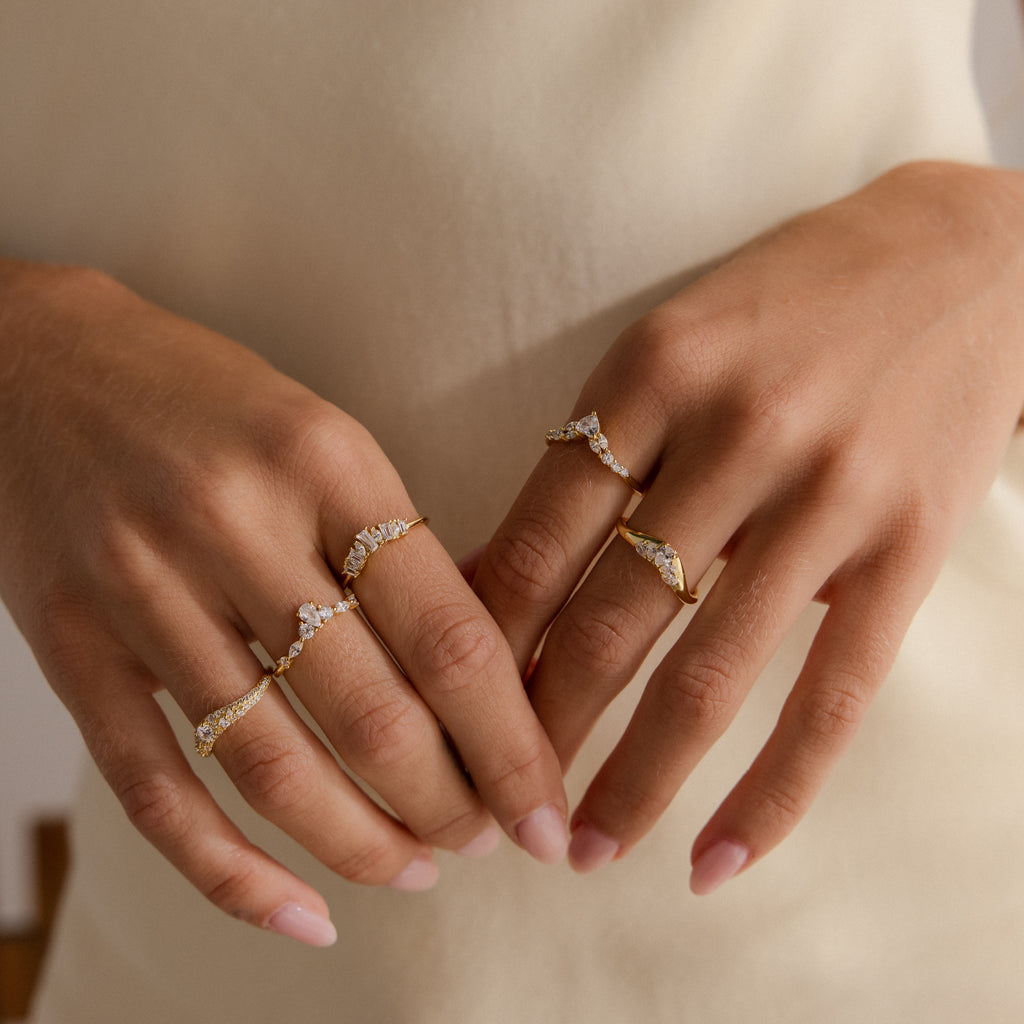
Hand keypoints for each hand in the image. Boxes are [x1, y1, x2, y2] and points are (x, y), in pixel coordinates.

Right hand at [0, 262, 567, 944]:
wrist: (38, 365)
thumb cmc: (209, 402)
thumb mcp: (325, 438)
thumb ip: (400, 548)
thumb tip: (492, 674)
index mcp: (327, 459)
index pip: (448, 633)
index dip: (513, 741)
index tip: (548, 806)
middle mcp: (236, 523)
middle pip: (372, 714)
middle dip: (450, 805)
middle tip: (490, 838)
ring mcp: (142, 589)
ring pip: (274, 765)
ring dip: (362, 844)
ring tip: (416, 869)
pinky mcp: (70, 646)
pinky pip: (156, 789)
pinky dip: (231, 873)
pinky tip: (300, 914)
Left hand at [472, 161, 1023, 891]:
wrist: (965, 259)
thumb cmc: (790, 303)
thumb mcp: (670, 343)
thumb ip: (594, 455)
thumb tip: (487, 571)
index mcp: (655, 372)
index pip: (540, 533)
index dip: (483, 636)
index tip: (444, 705)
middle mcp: (737, 433)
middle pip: (609, 613)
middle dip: (540, 725)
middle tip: (494, 802)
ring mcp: (830, 494)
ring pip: (707, 671)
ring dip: (634, 777)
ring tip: (584, 848)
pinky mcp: (908, 547)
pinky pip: (831, 694)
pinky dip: (771, 792)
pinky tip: (714, 858)